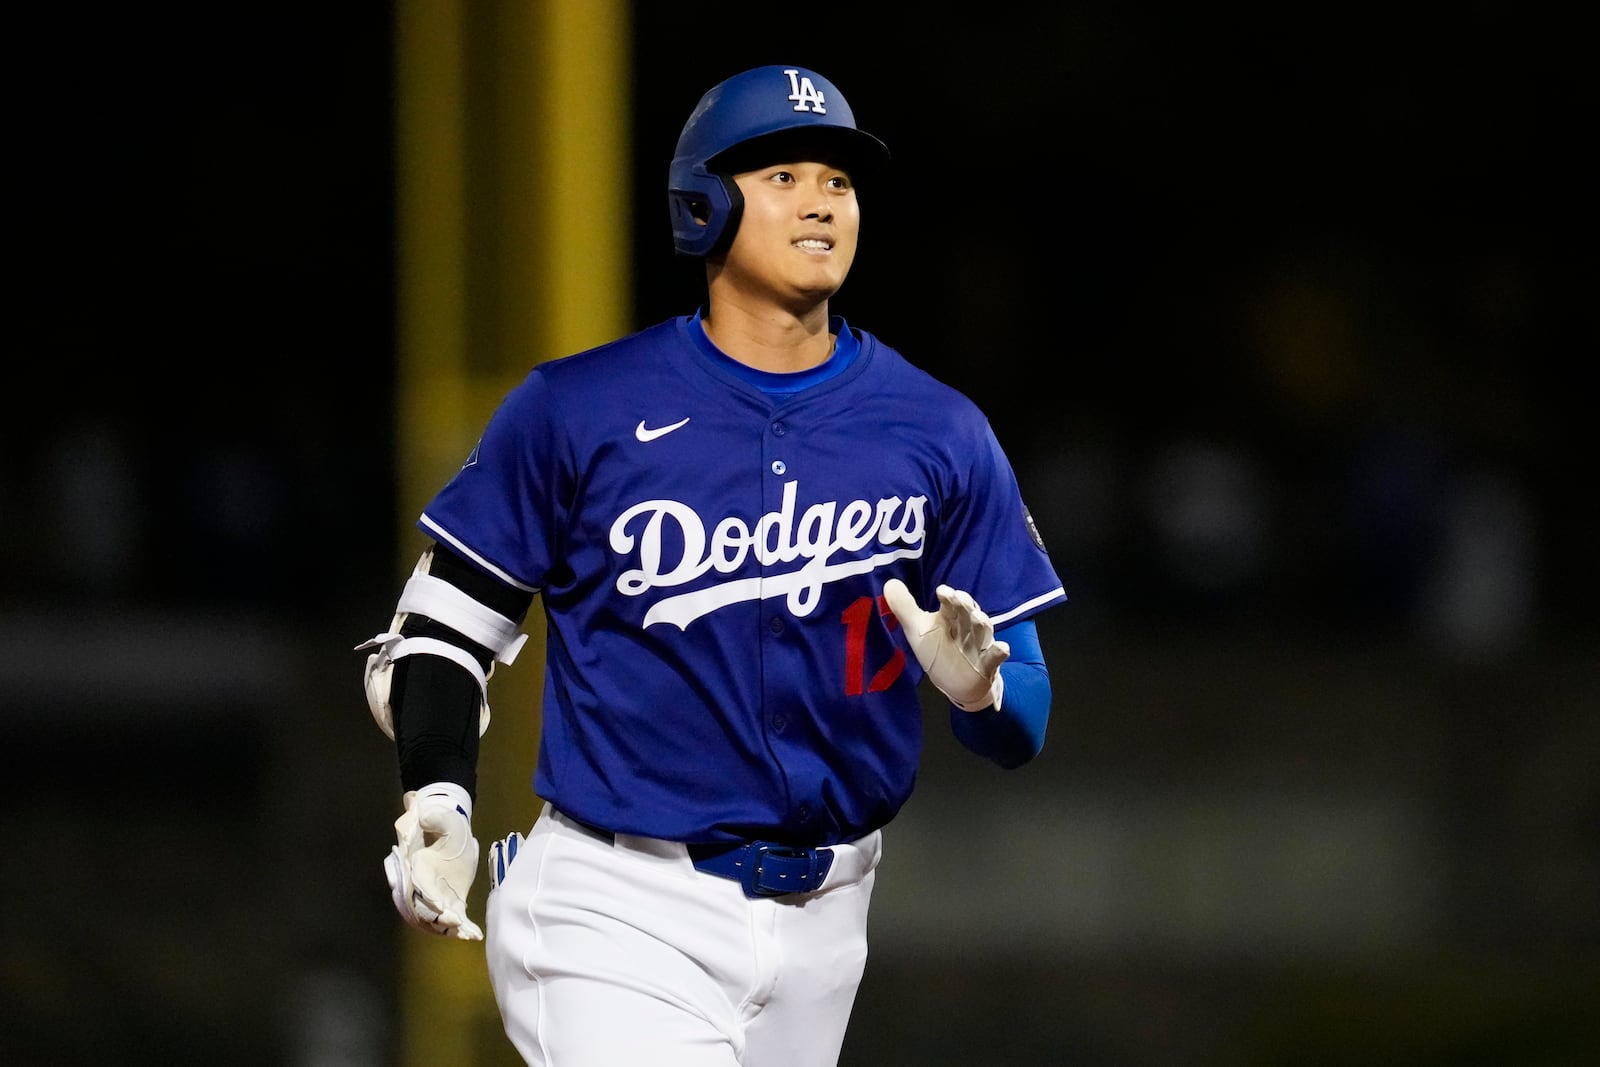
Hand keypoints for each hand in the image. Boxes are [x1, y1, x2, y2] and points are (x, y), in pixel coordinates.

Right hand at [383, 784, 482, 940]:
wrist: (453, 831)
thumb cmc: (446, 824)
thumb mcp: (442, 818)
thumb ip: (431, 817)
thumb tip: (418, 810)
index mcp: (416, 866)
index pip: (416, 886)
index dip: (426, 897)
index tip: (440, 905)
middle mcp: (421, 885)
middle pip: (422, 908)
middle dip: (437, 917)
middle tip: (453, 921)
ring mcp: (434, 895)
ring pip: (435, 918)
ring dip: (448, 927)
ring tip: (464, 932)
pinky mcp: (449, 901)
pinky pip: (452, 918)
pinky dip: (461, 928)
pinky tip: (474, 934)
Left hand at [882, 579, 1008, 711]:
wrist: (956, 685)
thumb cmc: (938, 652)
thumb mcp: (918, 631)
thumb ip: (905, 608)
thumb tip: (889, 583)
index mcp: (950, 618)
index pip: (950, 605)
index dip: (948, 597)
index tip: (942, 591)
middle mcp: (967, 628)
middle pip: (968, 614)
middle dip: (965, 606)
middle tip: (961, 598)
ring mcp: (978, 646)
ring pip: (982, 633)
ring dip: (982, 625)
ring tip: (979, 617)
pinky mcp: (987, 666)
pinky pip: (994, 658)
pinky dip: (999, 652)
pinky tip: (1002, 648)